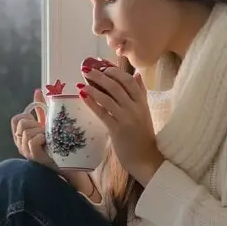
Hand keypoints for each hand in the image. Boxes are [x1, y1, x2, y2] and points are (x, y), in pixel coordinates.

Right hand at [10, 89, 57, 170]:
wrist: (68, 162)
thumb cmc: (57, 142)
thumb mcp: (47, 122)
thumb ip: (40, 108)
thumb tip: (37, 91)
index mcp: (21, 135)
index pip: (16, 119)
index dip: (27, 116)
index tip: (38, 121)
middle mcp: (20, 143)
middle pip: (21, 123)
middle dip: (35, 123)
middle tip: (45, 131)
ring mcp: (26, 151)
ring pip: (27, 131)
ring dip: (40, 131)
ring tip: (48, 138)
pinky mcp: (34, 156)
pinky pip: (33, 141)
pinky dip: (42, 138)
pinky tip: (48, 142)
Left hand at [78, 61, 161, 185]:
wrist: (145, 158)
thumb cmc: (143, 135)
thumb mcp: (144, 111)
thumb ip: (140, 92)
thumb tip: (136, 74)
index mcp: (142, 102)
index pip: (129, 81)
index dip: (115, 72)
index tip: (102, 66)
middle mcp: (135, 108)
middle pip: (116, 86)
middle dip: (100, 76)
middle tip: (86, 69)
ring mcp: (126, 118)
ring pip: (108, 98)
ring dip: (93, 88)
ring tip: (81, 81)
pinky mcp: (117, 130)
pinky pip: (102, 113)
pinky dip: (91, 102)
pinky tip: (82, 95)